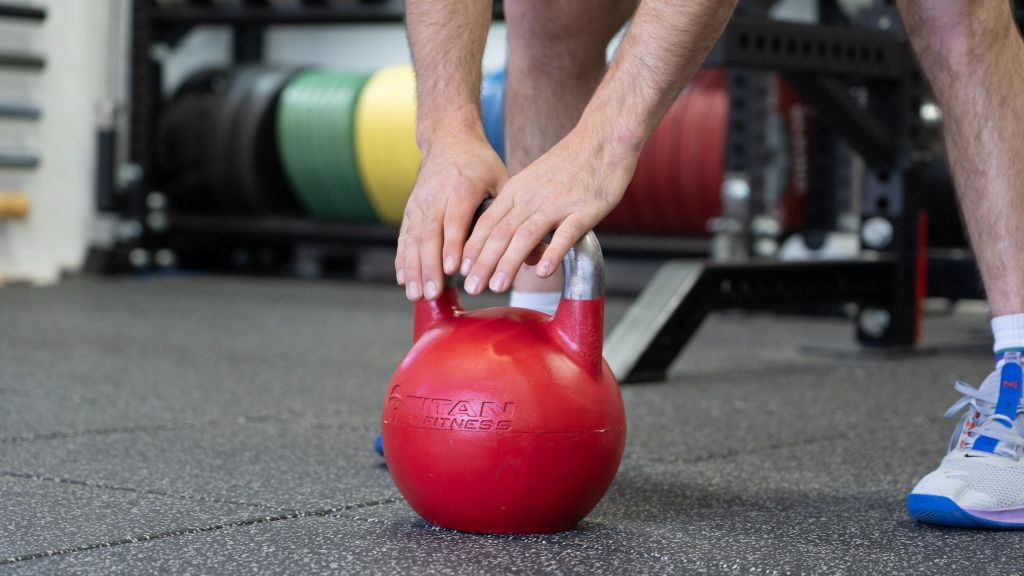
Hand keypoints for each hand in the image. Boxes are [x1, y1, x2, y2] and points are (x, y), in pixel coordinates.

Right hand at [397, 131, 506, 300]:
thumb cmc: (480, 164)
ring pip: (413, 240)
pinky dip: (402, 259)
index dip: (452, 247)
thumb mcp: (502, 180)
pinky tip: (402, 279)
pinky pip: (404, 237)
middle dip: (429, 267)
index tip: (452, 271)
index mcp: (461, 189)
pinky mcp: (410, 210)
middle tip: (432, 293)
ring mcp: (420, 204)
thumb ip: (514, 216)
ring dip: (413, 270)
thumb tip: (534, 253)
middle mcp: (436, 197)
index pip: (455, 222)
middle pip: (430, 236)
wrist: (448, 139)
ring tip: (414, 295)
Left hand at [459, 128, 638, 294]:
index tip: (461, 272)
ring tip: (498, 286)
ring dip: (509, 262)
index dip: (472, 249)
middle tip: (472, 287)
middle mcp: (532, 198)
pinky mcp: (583, 210)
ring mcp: (557, 204)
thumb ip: (524, 214)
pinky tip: (543, 272)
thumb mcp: (536, 182)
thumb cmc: (571, 164)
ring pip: (526, 235)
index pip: (487, 223)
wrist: (603, 139)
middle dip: (483, 263)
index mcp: (517, 191)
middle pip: (500, 232)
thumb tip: (521, 255)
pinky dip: (552, 253)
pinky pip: (565, 234)